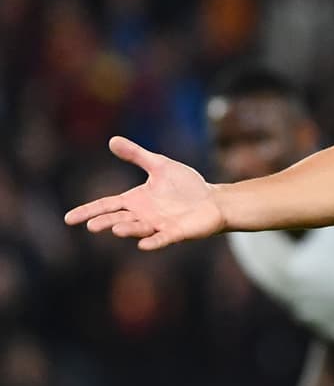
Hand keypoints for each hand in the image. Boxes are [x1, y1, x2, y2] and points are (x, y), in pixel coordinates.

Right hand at [64, 136, 225, 249]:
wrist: (212, 200)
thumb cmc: (185, 185)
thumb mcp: (159, 166)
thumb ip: (136, 156)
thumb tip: (112, 140)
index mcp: (135, 200)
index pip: (106, 205)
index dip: (88, 211)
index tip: (69, 219)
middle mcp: (143, 215)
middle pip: (119, 219)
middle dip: (106, 222)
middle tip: (92, 226)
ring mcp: (159, 225)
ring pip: (139, 229)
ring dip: (128, 230)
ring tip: (116, 229)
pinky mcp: (176, 232)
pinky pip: (162, 238)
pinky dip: (154, 242)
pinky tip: (144, 245)